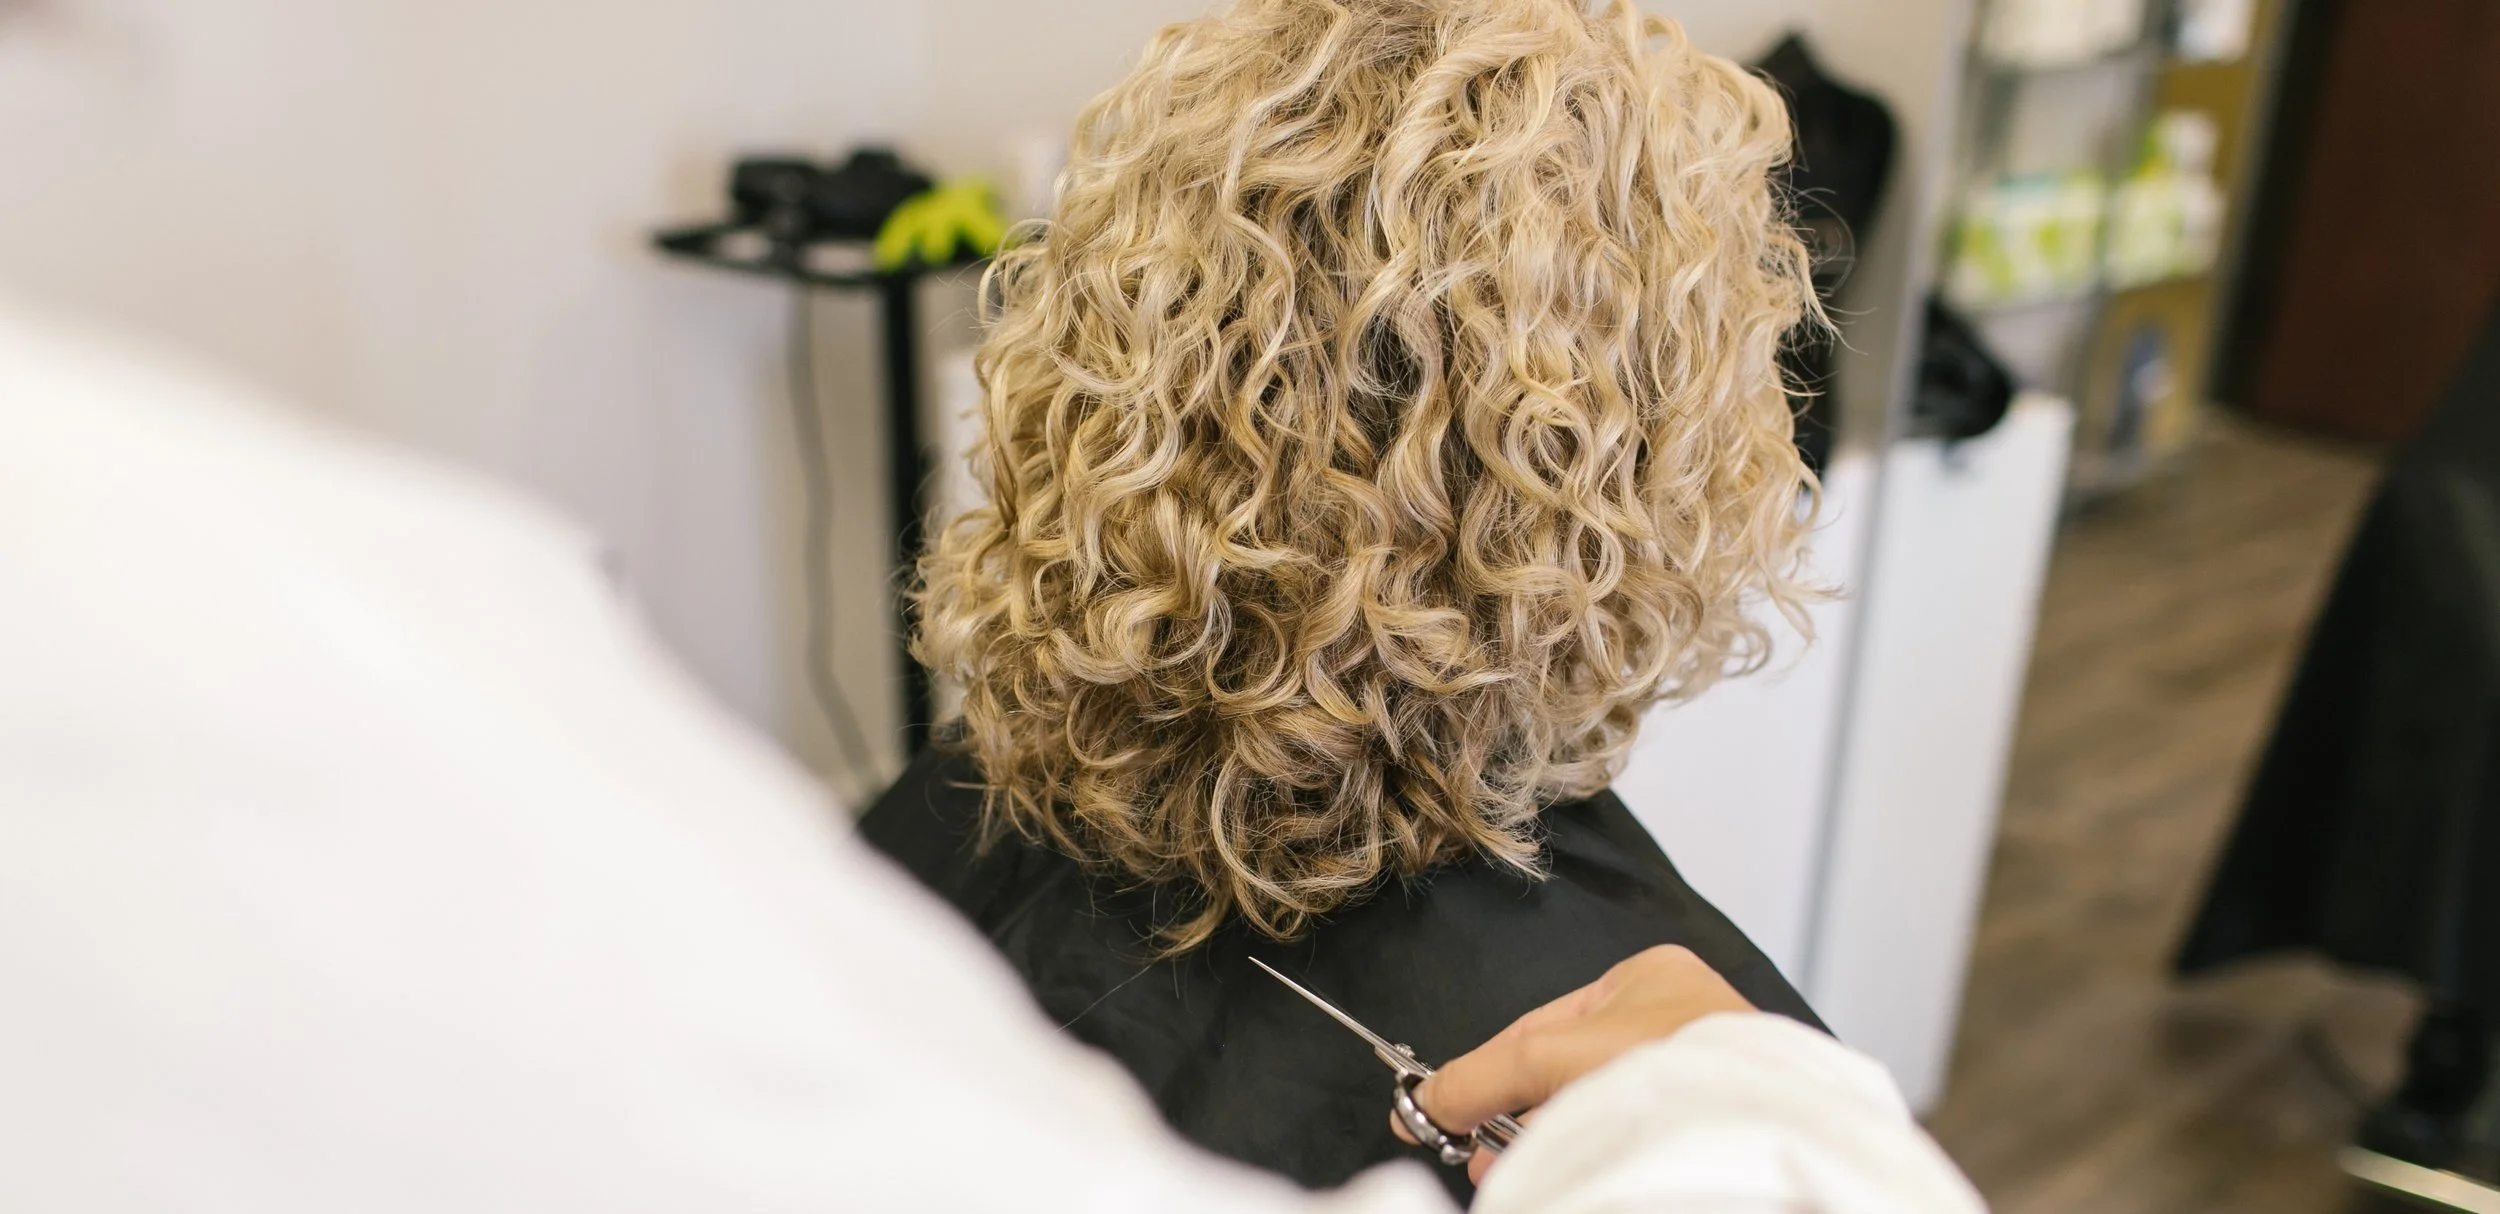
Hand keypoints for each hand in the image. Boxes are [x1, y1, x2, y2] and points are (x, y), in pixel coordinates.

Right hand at [1394, 945, 1755, 1184]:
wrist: (1753, 1126)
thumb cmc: (1668, 1064)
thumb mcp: (1549, 1057)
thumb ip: (1479, 1076)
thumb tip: (1421, 1104)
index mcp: (1648, 976)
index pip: (1542, 1026)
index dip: (1486, 1071)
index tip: (1442, 1109)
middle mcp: (1675, 1017)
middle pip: (1566, 1070)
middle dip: (1515, 1115)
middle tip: (1472, 1152)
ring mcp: (1694, 1072)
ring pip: (1596, 1105)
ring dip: (1546, 1138)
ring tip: (1504, 1170)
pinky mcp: (1706, 1119)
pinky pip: (1630, 1131)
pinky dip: (1588, 1149)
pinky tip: (1559, 1168)